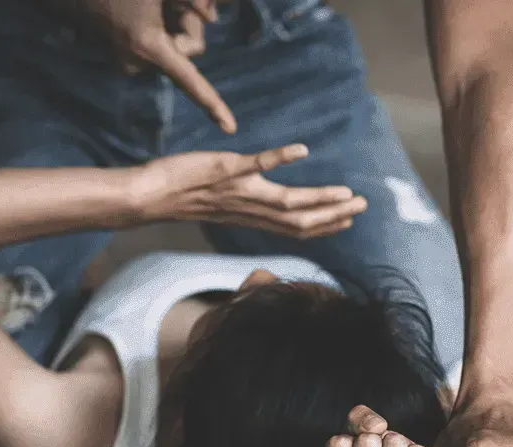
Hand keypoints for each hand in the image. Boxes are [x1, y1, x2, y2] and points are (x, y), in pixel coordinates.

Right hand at [73, 0, 234, 131]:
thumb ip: (196, 3)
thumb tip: (212, 17)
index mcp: (148, 47)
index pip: (190, 80)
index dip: (213, 104)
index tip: (231, 129)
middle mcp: (136, 62)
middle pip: (187, 53)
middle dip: (186, 25)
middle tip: (167, 2)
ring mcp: (125, 61)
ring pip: (171, 48)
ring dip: (171, 24)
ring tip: (148, 4)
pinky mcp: (119, 56)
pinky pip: (154, 47)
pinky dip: (157, 29)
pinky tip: (139, 10)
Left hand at [128, 144, 367, 238]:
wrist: (150, 196)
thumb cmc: (185, 198)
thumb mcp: (224, 205)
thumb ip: (249, 204)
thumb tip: (267, 200)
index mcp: (253, 218)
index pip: (296, 229)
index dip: (324, 226)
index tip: (348, 220)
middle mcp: (251, 210)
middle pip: (300, 221)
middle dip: (333, 215)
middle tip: (361, 206)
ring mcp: (239, 191)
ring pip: (287, 201)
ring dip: (319, 197)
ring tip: (346, 192)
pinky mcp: (225, 170)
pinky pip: (256, 165)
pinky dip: (280, 159)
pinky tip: (302, 151)